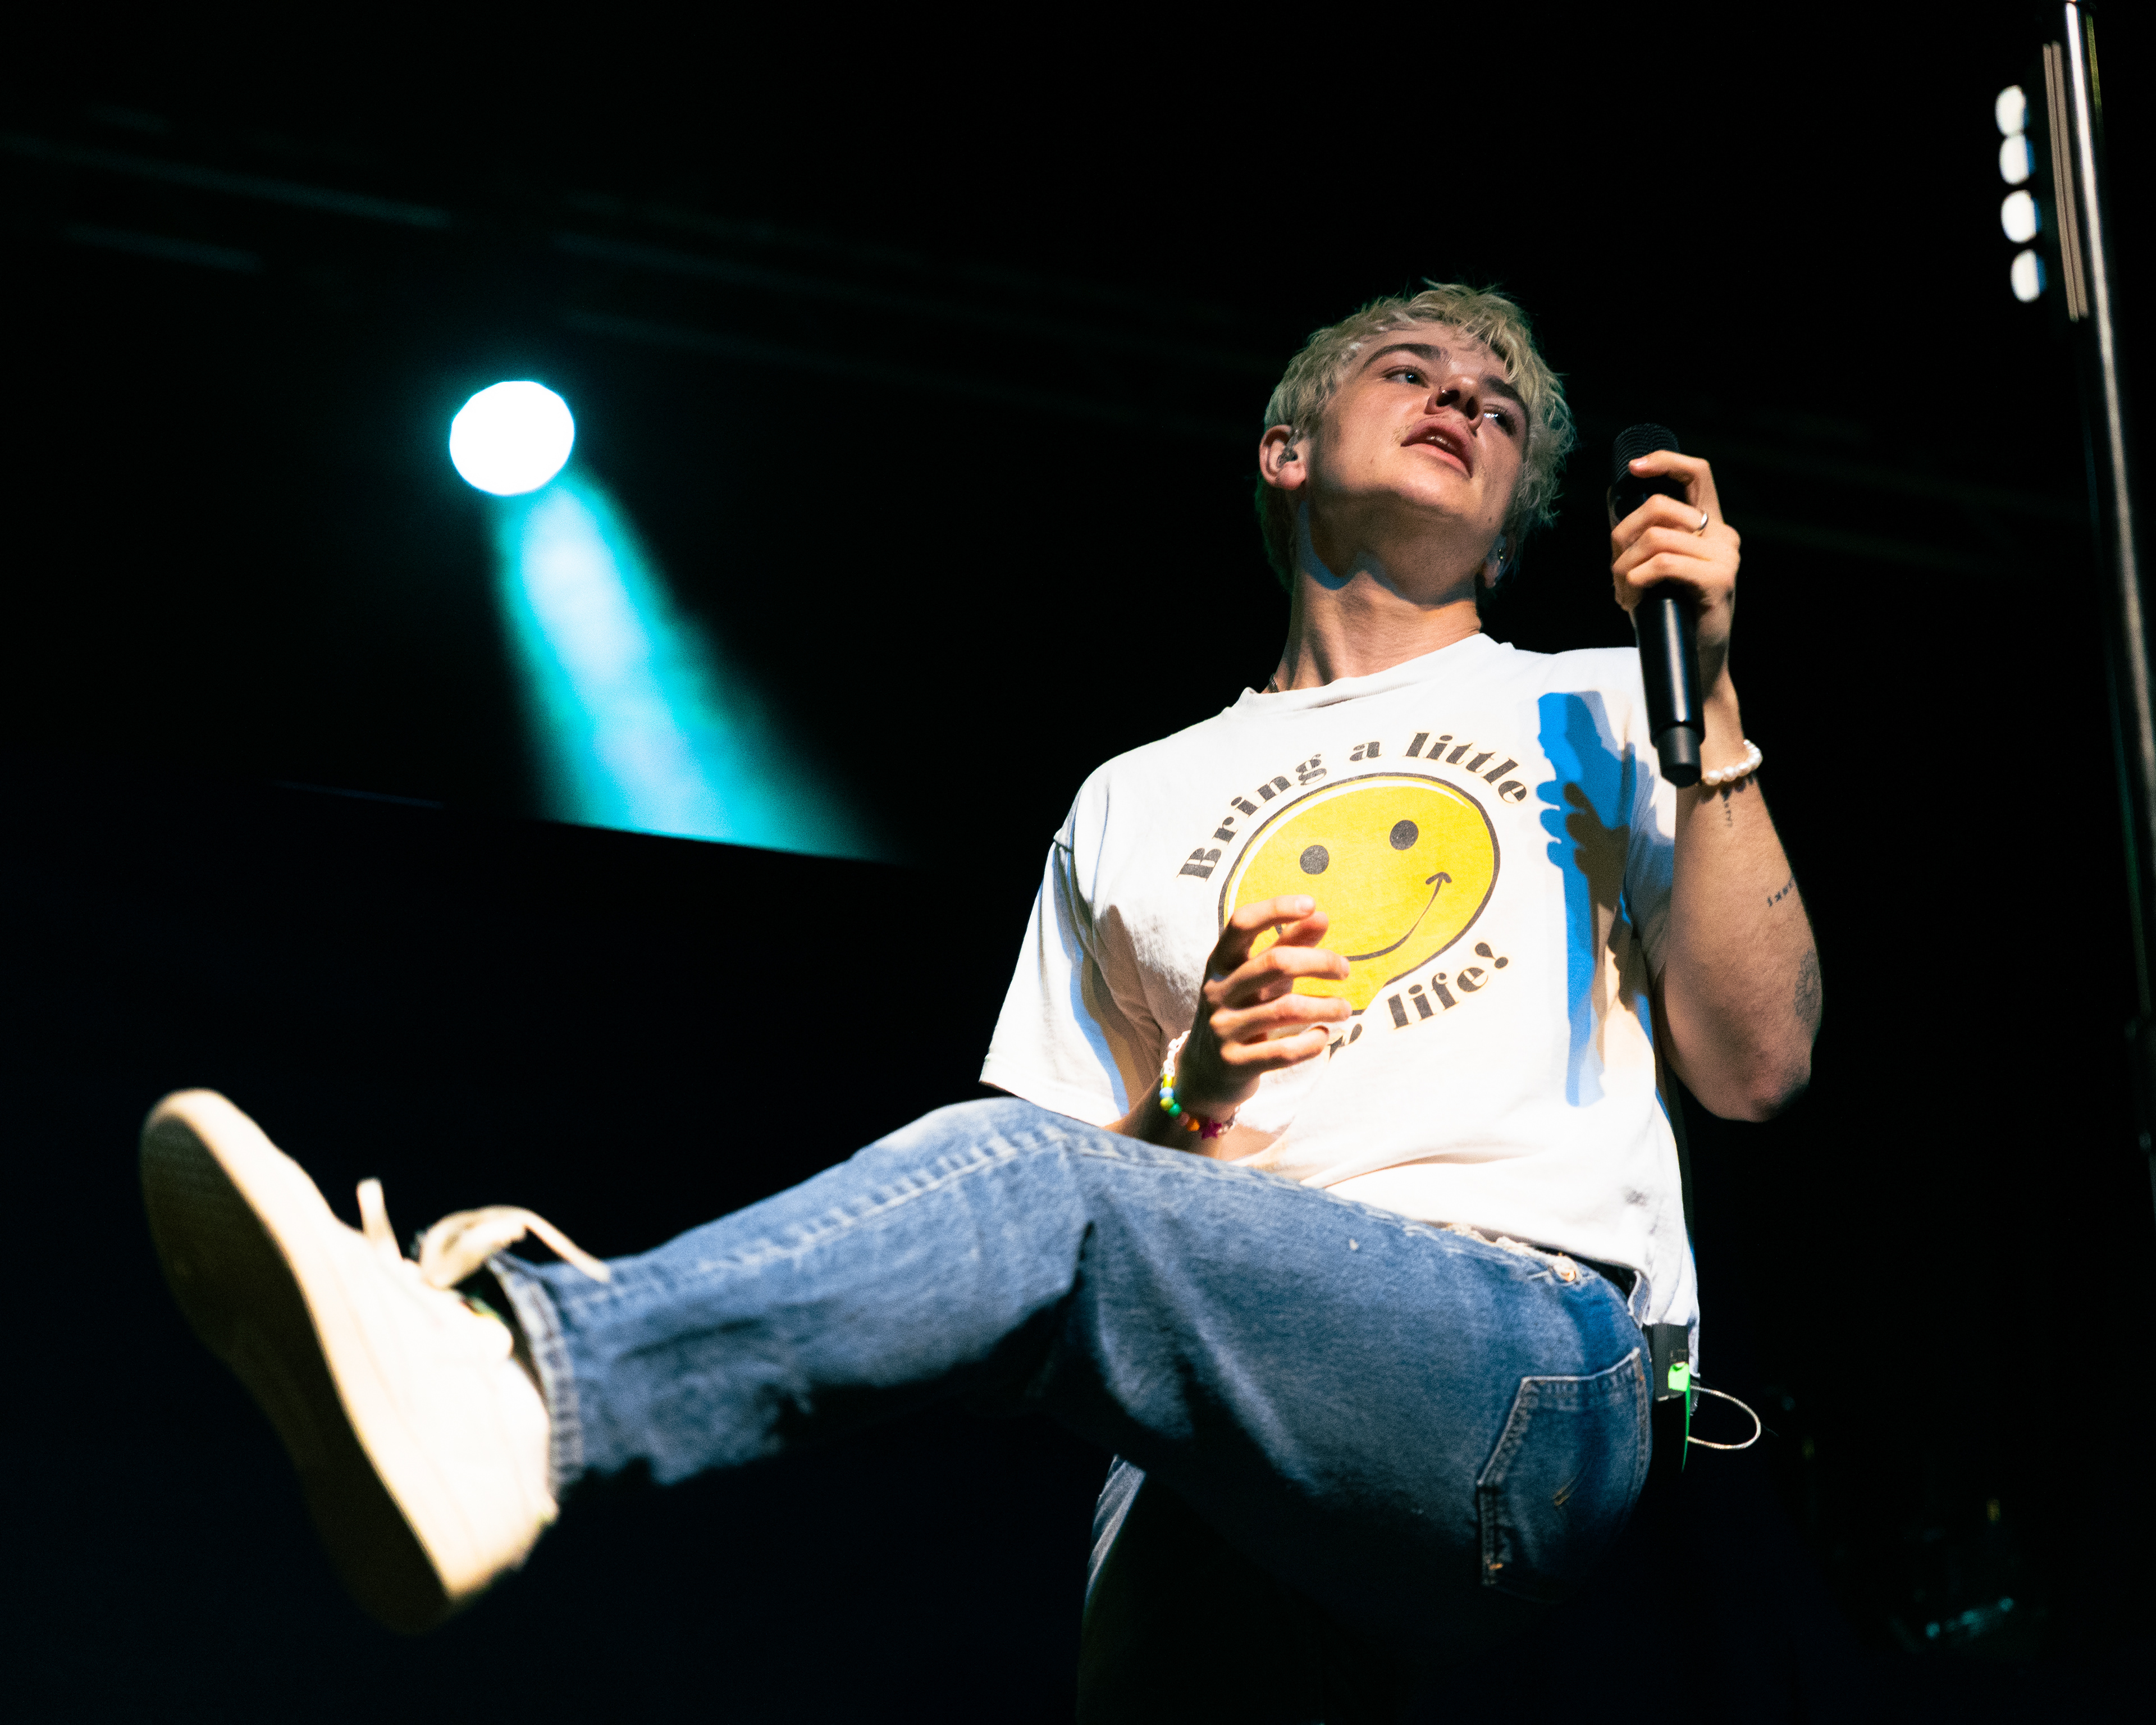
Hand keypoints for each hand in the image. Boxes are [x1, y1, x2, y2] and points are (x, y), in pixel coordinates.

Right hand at [1174, 895, 1350, 1119]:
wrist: (1206, 1071)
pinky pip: (1283, 1052)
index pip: (1242, 923)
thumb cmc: (1243, 1011)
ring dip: (1327, 1006)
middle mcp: (1217, 991)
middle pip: (1275, 963)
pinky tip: (1323, 1036)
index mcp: (1221, 963)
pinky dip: (1313, 1042)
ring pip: (1286, 1010)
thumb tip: (1321, 916)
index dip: (1275, 909)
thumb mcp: (1261, 977)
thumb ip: (1289, 946)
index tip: (1312, 904)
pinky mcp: (1234, 1063)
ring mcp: (1222, 1028)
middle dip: (1320, 962)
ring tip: (1344, 1009)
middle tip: (1345, 969)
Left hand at [1608, 451, 1741, 699]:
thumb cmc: (1668, 617)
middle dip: (1623, 537)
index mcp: (1711, 527)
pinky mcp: (1719, 581)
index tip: (1633, 469)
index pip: (1697, 474)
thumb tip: (1613, 498)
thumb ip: (1642, 536)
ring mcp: (1725, 558)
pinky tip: (1633, 599)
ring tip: (1625, 594)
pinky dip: (1637, 580)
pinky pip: (1664, 564)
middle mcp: (1724, 536)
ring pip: (1655, 539)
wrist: (1693, 664)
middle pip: (1660, 507)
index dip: (1665, 462)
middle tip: (1616, 572)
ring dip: (1625, 567)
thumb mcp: (1652, 569)